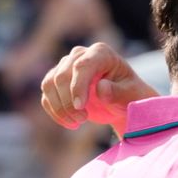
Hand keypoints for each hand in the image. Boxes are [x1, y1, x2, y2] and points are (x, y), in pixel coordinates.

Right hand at [40, 43, 158, 132]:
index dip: (78, 86)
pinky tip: (70, 123)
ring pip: (49, 85)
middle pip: (62, 76)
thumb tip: (101, 88)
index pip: (82, 66)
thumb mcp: (130, 95)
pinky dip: (55, 112)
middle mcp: (80, 55)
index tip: (81, 107)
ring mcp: (66, 66)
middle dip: (68, 102)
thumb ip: (117, 91)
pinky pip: (46, 96)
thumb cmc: (130, 95)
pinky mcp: (57, 81)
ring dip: (60, 108)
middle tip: (82, 119)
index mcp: (101, 53)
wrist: (123, 101)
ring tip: (78, 122)